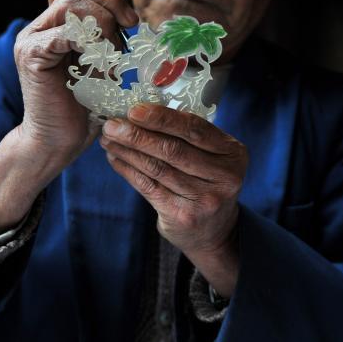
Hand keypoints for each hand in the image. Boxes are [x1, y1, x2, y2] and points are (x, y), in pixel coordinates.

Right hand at [14, 0, 137, 165]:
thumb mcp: (106, 60)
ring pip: (73, 4)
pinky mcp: (32, 55)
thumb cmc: (87, 104)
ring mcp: (33, 38)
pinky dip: (91, 44)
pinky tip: (101, 65)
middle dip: (113, 0)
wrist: (61, 139)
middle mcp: (41, 25)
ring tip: (114, 55)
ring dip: (106, 26)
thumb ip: (110, 32)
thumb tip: (128, 8)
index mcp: (57, 22)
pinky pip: (66, 31)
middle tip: (131, 25)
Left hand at [100, 104, 247, 295]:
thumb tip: (142, 110)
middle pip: (173, 150)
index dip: (163, 118)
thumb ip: (189, 136)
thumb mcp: (214, 157)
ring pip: (158, 168)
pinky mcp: (183, 216)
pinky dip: (128, 171)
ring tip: (108, 139)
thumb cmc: (207, 182)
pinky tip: (115, 159)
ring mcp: (205, 199)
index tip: (134, 110)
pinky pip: (149, 187)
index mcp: (234, 153)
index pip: (195, 129)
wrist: (214, 231)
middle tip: (112, 124)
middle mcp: (225, 176)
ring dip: (128, 151)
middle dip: (138, 135)